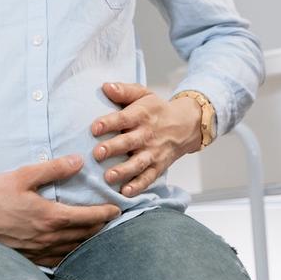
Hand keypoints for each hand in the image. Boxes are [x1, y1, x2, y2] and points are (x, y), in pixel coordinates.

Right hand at [0, 155, 120, 267]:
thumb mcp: (22, 176)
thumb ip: (52, 169)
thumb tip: (77, 161)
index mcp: (49, 216)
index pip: (88, 218)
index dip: (105, 213)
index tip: (116, 209)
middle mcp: (47, 237)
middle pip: (84, 235)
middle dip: (100, 227)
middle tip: (110, 219)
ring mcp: (37, 250)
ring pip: (72, 249)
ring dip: (87, 241)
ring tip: (95, 232)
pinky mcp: (27, 256)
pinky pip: (56, 258)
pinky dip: (68, 252)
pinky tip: (68, 247)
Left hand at [91, 82, 201, 196]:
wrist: (186, 124)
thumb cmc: (156, 109)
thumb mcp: (143, 94)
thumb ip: (124, 91)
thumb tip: (105, 87)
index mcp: (141, 115)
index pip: (123, 119)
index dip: (109, 123)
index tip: (94, 128)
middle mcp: (147, 135)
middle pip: (128, 142)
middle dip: (113, 148)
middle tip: (97, 153)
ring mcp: (153, 152)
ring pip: (138, 163)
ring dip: (123, 170)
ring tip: (108, 177)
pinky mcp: (158, 166)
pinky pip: (148, 178)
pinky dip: (138, 186)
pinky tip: (125, 192)